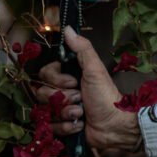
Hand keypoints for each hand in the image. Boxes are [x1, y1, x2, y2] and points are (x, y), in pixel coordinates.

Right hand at [36, 26, 143, 154]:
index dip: (56, 79)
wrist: (116, 127)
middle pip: (41, 93)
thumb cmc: (107, 97)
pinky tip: (80, 125)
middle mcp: (61, 92)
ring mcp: (60, 110)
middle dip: (62, 97)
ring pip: (44, 110)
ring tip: (82, 113)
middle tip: (81, 99)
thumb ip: (82, 49)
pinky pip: (49, 127)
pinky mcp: (61, 127)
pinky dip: (66, 127)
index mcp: (68, 76)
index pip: (43, 73)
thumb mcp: (95, 70)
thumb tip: (68, 28)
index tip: (73, 82)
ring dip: (65, 112)